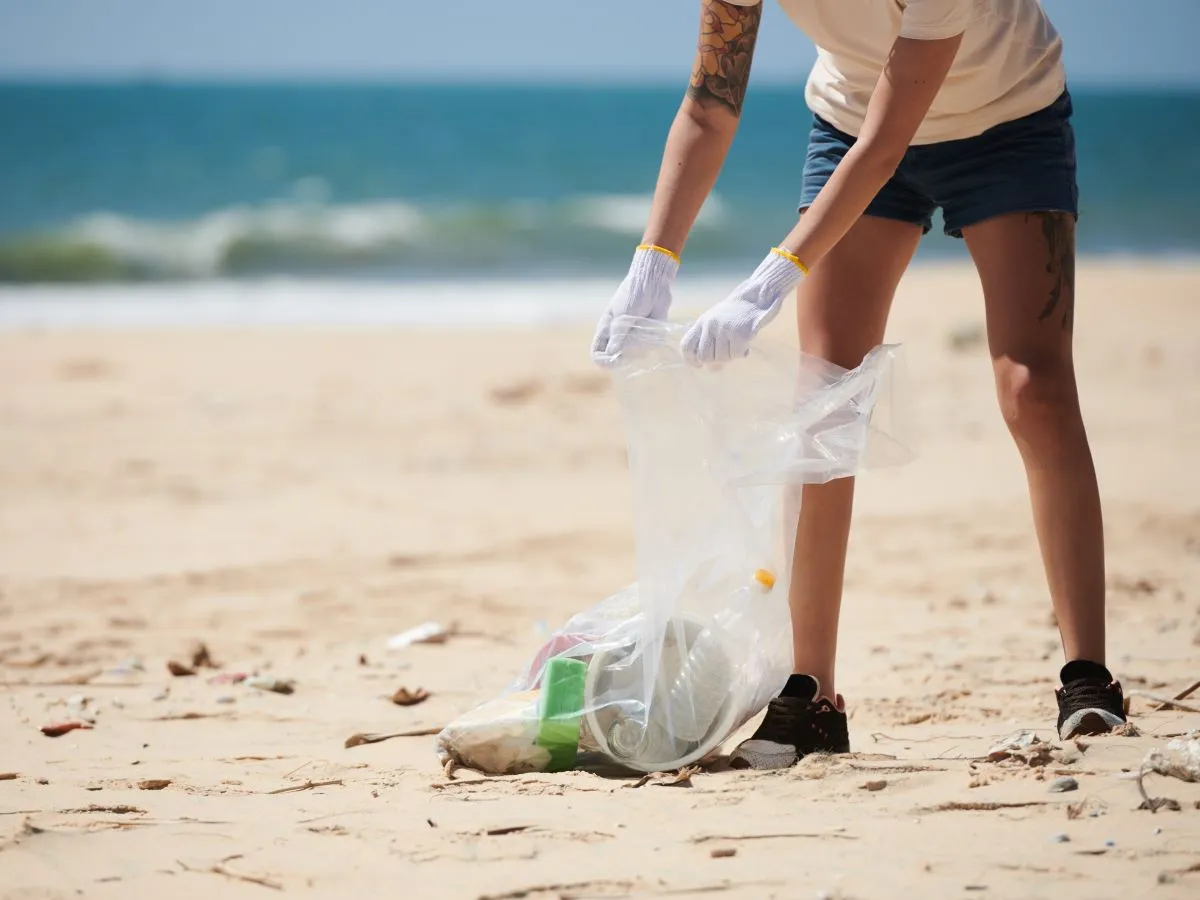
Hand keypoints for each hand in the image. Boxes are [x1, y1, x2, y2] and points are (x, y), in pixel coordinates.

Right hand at [591, 245, 678, 365]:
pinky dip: (652, 337)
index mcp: (606, 330)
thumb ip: (618, 335)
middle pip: (618, 358)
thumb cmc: (632, 295)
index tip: (615, 359)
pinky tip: (652, 324)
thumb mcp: (622, 315)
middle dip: (626, 353)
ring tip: (643, 325)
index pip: (597, 353)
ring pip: (636, 354)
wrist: (653, 283)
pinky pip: (650, 346)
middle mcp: (619, 337)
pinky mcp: (649, 336)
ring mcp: (635, 338)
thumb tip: (612, 354)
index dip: (604, 360)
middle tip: (633, 340)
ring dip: (641, 343)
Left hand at [681, 250, 805, 365]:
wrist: (756, 296)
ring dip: (731, 356)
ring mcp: (725, 329)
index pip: (687, 346)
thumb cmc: (736, 313)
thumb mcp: (716, 321)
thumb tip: (711, 368)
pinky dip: (741, 354)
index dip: (691, 360)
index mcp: (702, 322)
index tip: (700, 365)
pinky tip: (745, 346)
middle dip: (715, 362)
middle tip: (726, 357)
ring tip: (737, 346)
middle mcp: (711, 325)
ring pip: (721, 358)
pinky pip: (736, 355)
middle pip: (705, 357)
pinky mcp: (740, 333)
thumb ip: (710, 341)